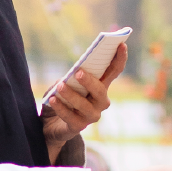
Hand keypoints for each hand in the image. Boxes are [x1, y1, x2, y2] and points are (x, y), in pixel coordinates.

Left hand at [42, 43, 127, 158]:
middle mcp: (100, 102)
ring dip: (72, 95)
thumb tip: (75, 73)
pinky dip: (61, 107)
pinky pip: (71, 117)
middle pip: (101, 91)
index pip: (114, 71)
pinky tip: (52, 100)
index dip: (119, 58)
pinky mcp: (78, 126)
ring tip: (59, 87)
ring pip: (85, 106)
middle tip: (78, 72)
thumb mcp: (66, 82)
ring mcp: (91, 116)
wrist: (50, 124)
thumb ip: (72, 77)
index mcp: (100, 86)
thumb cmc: (62, 98)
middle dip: (90, 81)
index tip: (121, 44)